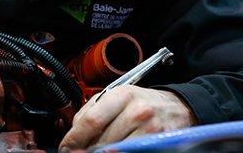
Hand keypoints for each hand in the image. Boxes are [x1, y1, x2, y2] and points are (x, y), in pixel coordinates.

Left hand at [59, 85, 195, 149]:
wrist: (176, 109)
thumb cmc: (143, 102)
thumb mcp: (118, 96)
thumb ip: (93, 109)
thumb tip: (74, 131)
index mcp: (122, 95)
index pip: (92, 120)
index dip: (74, 138)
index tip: (66, 146)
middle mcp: (137, 112)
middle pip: (101, 140)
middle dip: (86, 149)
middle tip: (77, 151)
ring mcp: (149, 131)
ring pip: (114, 150)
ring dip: (101, 152)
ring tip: (97, 149)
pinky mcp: (157, 146)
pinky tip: (113, 151)